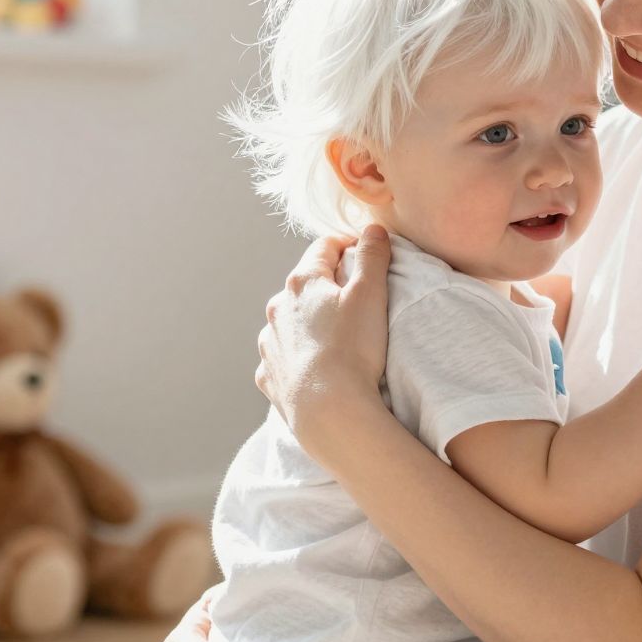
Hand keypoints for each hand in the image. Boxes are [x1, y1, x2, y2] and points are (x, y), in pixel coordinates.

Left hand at [258, 225, 392, 451]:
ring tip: (339, 340)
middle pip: (306, 284)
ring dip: (311, 322)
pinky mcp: (269, 375)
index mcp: (302, 283)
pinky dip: (299, 356)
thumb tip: (372, 230)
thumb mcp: (371, 294)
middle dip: (330, 287)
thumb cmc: (353, 349)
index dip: (349, 245)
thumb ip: (372, 256)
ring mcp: (270, 344)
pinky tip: (318, 368)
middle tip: (359, 302)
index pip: (325, 247)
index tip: (368, 256)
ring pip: (291, 322)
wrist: (328, 411)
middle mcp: (277, 309)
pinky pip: (283, 357)